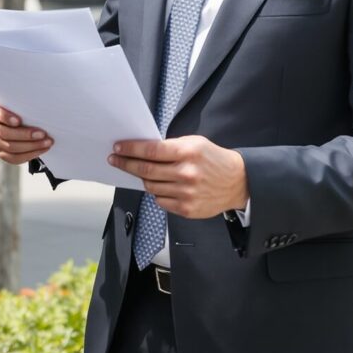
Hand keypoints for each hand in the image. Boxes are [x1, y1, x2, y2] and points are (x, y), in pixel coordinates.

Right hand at [0, 100, 51, 164]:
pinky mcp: (1, 152)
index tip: (19, 121)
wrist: (28, 122)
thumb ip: (27, 102)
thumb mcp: (25, 102)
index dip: (6, 117)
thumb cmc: (26, 108)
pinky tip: (41, 150)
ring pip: (9, 147)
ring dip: (31, 146)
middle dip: (25, 135)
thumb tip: (43, 103)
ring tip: (47, 142)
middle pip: (3, 133)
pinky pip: (13, 158)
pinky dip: (29, 155)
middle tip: (42, 134)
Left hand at [107, 136, 247, 219]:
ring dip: (143, 179)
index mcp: (187, 153)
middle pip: (146, 170)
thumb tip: (142, 149)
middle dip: (126, 164)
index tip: (118, 149)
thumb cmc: (213, 159)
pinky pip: (160, 201)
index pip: (151, 151)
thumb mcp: (195, 143)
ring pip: (151, 187)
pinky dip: (157, 193)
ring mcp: (186, 193)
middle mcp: (186, 174)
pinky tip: (161, 186)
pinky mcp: (186, 209)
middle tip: (115, 160)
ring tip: (142, 172)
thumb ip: (171, 146)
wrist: (237, 182)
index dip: (131, 149)